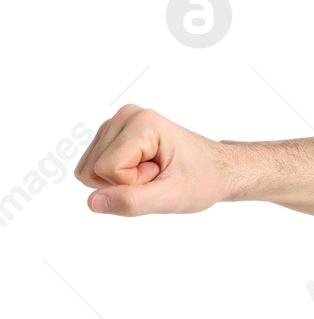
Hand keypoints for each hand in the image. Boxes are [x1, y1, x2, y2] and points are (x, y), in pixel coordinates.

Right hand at [74, 104, 232, 215]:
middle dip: (126, 182)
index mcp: (142, 123)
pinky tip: (146, 168)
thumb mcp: (171, 198)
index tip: (162, 175)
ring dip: (123, 180)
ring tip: (155, 171)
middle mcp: (126, 115)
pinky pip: (93, 169)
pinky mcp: (113, 135)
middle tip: (159, 175)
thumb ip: (132, 202)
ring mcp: (117, 124)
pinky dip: (119, 177)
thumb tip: (92, 202)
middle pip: (93, 169)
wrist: (218, 169)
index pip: (107, 169)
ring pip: (90, 171)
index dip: (133, 183)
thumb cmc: (202, 180)